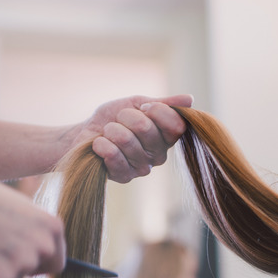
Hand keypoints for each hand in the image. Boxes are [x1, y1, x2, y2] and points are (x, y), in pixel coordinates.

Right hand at [0, 162, 65, 277]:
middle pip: (34, 272)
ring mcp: (24, 264)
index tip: (18, 256)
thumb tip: (36, 249)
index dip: (36, 262)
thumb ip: (32, 230)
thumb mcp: (16, 206)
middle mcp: (44, 245)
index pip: (56, 260)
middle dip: (16, 267)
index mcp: (52, 226)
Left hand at [73, 94, 192, 182]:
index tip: (143, 106)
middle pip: (147, 129)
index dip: (157, 111)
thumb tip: (189, 100)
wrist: (88, 133)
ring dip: (112, 130)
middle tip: (119, 120)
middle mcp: (159, 155)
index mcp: (167, 137)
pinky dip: (102, 145)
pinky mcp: (124, 177)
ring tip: (108, 132)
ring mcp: (142, 168)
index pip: (176, 125)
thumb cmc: (115, 118)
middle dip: (127, 117)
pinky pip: (114, 156)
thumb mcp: (138, 104)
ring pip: (127, 140)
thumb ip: (163, 104)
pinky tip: (99, 143)